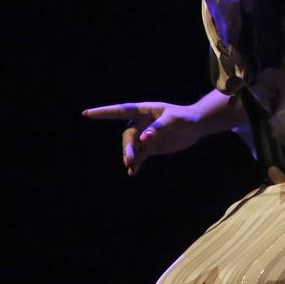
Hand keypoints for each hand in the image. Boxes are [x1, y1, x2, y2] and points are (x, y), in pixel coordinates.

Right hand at [82, 100, 207, 174]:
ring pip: (130, 147)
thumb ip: (159, 128)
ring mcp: (144, 136)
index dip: (103, 112)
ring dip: (129, 156)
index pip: (120, 111)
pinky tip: (132, 173)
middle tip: (129, 159)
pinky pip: (138, 157)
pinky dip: (135, 164)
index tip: (87, 114)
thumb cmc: (185, 117)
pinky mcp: (149, 147)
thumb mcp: (175, 120)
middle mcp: (140, 123)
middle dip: (126, 147)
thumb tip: (144, 138)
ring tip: (130, 166)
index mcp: (144, 110)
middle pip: (127, 136)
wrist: (197, 126)